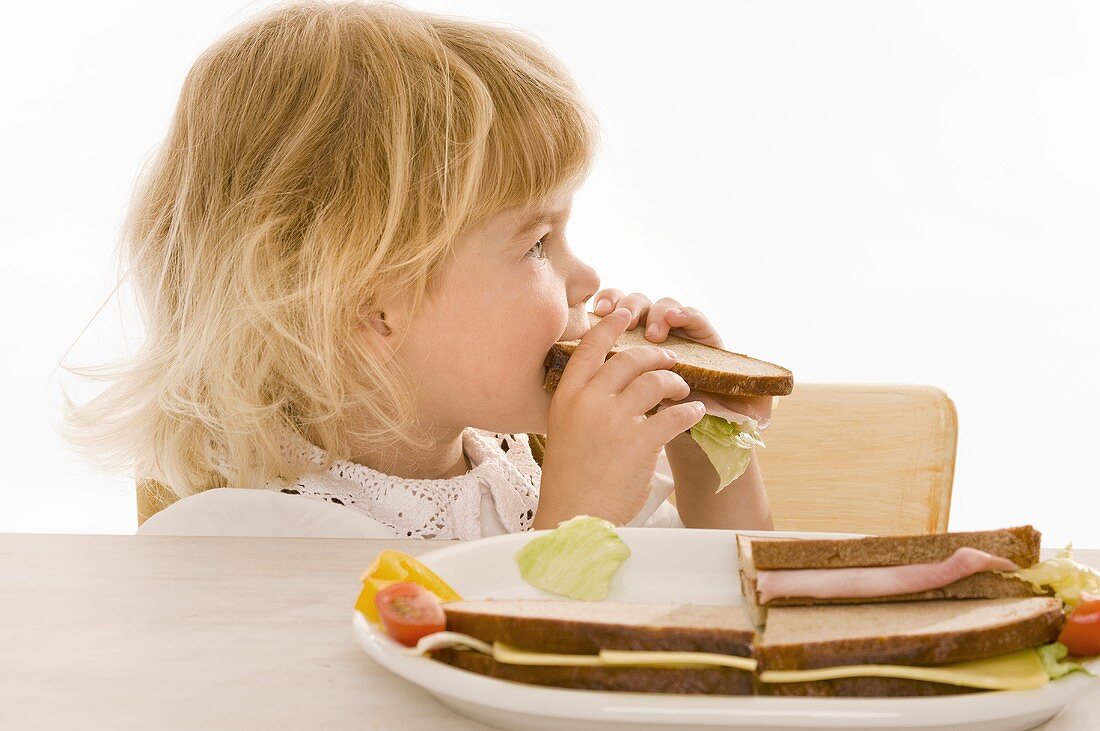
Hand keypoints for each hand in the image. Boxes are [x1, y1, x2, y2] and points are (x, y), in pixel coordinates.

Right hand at [534, 307, 707, 527]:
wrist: (575, 516)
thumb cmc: (570, 479)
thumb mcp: (564, 431)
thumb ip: (582, 404)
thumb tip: (607, 384)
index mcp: (567, 397)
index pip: (589, 348)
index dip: (609, 327)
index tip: (624, 313)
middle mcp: (589, 402)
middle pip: (628, 359)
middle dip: (654, 355)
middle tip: (668, 359)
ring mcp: (614, 420)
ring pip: (655, 381)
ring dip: (675, 382)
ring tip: (684, 389)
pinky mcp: (640, 442)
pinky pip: (675, 414)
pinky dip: (690, 410)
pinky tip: (695, 412)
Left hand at [591, 290, 771, 424]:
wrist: (705, 422)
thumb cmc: (652, 422)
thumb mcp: (622, 405)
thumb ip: (604, 382)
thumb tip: (569, 368)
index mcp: (626, 342)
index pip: (614, 310)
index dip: (608, 302)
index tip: (599, 308)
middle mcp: (651, 330)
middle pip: (637, 303)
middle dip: (629, 307)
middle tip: (626, 319)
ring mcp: (679, 331)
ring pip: (663, 304)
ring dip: (655, 313)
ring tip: (653, 332)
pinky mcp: (704, 336)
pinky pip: (694, 316)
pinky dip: (685, 314)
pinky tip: (675, 318)